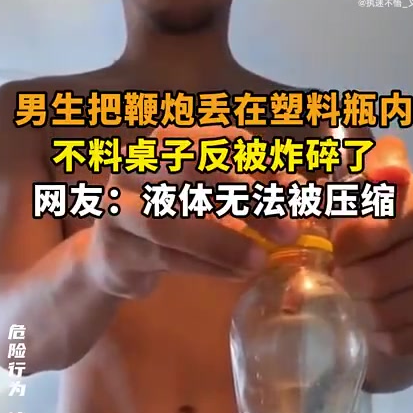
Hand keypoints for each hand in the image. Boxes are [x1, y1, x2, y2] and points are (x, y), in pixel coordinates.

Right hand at [87, 124, 294, 298]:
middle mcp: (134, 169)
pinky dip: (206, 266)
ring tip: (260, 259)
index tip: (292, 188)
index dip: (255, 161)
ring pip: (166, 222)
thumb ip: (249, 190)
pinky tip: (237, 274)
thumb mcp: (211, 197)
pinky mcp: (118, 252)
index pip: (212, 139)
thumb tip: (299, 192)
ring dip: (219, 241)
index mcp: (162, 145)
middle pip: (187, 170)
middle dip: (242, 195)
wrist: (113, 259)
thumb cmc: (172, 219)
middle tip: (286, 226)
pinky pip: (165, 258)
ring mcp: (119, 211)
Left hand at [332, 136, 412, 357]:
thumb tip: (390, 176)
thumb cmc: (382, 220)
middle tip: (346, 276)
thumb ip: (374, 165)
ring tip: (361, 299)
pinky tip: (381, 322)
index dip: (345, 244)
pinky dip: (382, 336)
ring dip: (363, 311)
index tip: (341, 244)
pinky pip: (403, 340)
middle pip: (375, 279)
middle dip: (349, 281)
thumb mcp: (369, 183)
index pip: (369, 230)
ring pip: (387, 313)